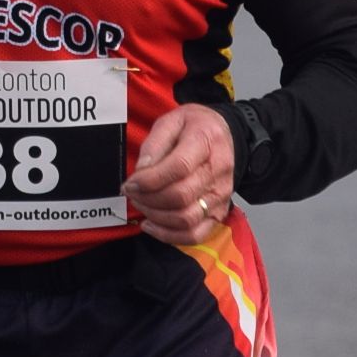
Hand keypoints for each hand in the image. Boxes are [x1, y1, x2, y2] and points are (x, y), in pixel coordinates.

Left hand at [122, 103, 236, 246]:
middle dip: (148, 198)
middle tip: (132, 192)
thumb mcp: (171, 121)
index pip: (179, 167)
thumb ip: (154, 144)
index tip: (130, 182)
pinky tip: (150, 224)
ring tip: (141, 204)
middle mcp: (218, 171)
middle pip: (181, 196)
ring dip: (156, 216)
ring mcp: (220, 195)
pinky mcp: (219, 212)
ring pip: (186, 219)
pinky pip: (195, 234)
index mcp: (206, 141)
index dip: (149, 180)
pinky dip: (169, 236)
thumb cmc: (195, 127)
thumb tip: (141, 172)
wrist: (225, 134)